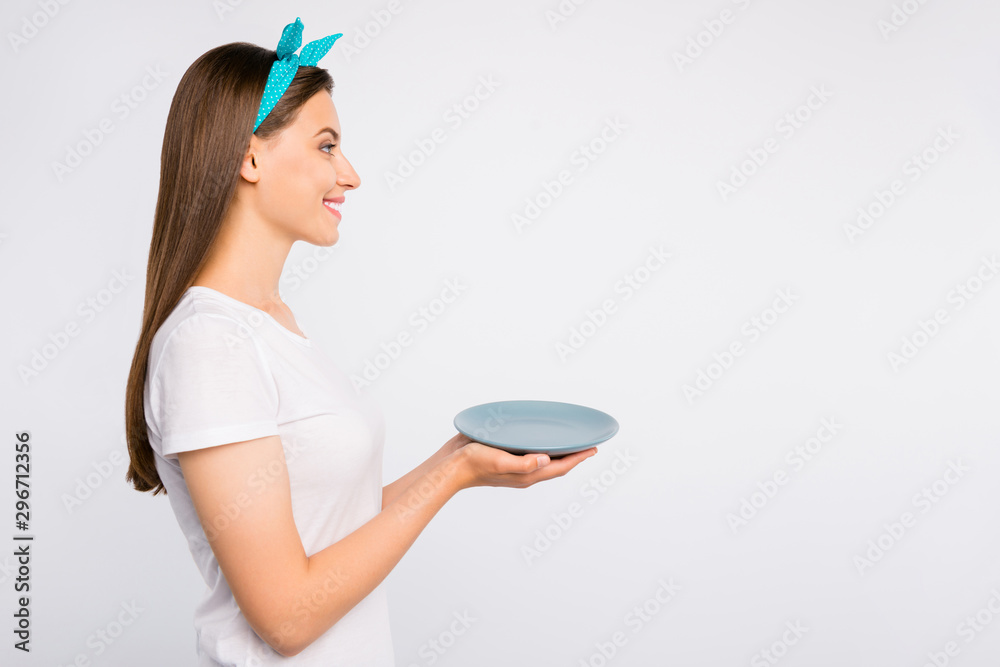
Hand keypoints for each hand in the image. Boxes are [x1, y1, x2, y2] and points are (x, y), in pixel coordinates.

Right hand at [446, 433, 597, 490]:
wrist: (448, 468)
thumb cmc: (472, 465)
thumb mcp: (499, 462)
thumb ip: (523, 463)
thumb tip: (546, 459)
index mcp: (527, 475)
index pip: (560, 467)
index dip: (579, 458)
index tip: (594, 448)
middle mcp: (524, 472)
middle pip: (556, 465)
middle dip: (574, 456)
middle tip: (589, 445)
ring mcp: (515, 466)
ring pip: (545, 460)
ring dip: (559, 452)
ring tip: (572, 443)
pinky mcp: (505, 458)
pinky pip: (531, 453)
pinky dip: (542, 447)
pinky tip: (540, 438)